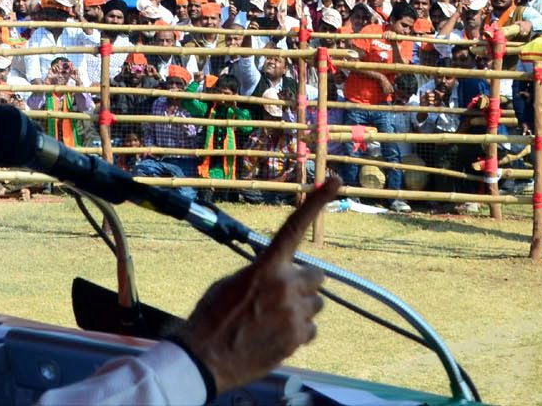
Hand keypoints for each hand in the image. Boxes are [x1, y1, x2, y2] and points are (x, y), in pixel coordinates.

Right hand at [172, 178, 340, 391]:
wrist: (204, 359)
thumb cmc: (212, 318)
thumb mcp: (232, 284)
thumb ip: (261, 273)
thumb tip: (277, 274)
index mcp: (266, 267)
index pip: (295, 228)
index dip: (317, 203)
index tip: (337, 182)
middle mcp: (285, 285)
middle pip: (316, 276)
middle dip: (303, 285)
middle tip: (282, 297)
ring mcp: (294, 312)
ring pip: (316, 304)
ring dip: (301, 309)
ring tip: (274, 321)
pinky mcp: (298, 337)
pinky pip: (311, 329)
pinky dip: (298, 333)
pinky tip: (276, 337)